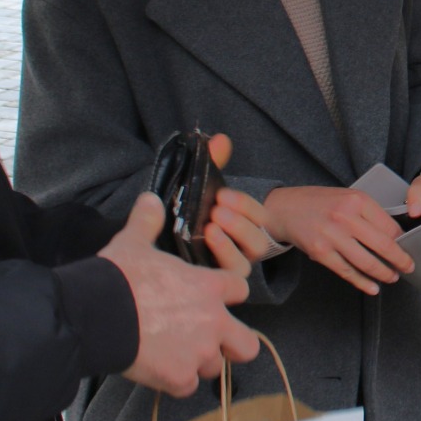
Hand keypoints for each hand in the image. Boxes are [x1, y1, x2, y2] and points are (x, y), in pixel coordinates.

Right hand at [99, 193, 258, 395]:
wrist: (94, 314)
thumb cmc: (119, 277)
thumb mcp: (134, 242)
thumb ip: (147, 222)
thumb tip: (149, 200)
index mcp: (210, 286)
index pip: (241, 290)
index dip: (228, 294)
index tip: (212, 298)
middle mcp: (214, 321)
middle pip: (246, 345)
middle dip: (232, 345)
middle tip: (211, 342)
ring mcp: (199, 352)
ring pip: (215, 368)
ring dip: (199, 364)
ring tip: (176, 356)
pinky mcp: (178, 377)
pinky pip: (188, 388)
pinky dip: (176, 383)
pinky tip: (159, 371)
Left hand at [197, 133, 283, 270]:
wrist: (161, 239)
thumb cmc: (187, 212)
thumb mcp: (200, 186)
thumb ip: (212, 163)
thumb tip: (220, 139)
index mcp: (244, 226)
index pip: (259, 218)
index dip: (245, 205)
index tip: (222, 194)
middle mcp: (241, 249)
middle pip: (257, 242)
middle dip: (241, 224)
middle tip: (217, 209)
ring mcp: (229, 267)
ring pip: (245, 262)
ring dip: (231, 243)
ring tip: (210, 227)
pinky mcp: (214, 281)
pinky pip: (228, 278)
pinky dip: (219, 258)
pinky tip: (202, 241)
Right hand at [261, 186, 414, 295]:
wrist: (284, 208)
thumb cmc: (320, 203)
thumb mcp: (347, 197)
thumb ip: (368, 212)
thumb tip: (394, 234)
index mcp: (357, 200)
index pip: (389, 224)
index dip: (402, 239)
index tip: (409, 247)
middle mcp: (345, 217)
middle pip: (383, 244)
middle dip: (400, 260)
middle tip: (409, 266)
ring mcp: (331, 235)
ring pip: (366, 261)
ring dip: (383, 273)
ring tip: (392, 277)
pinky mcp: (320, 252)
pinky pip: (346, 271)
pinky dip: (362, 282)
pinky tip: (372, 287)